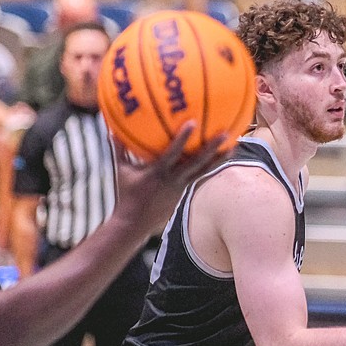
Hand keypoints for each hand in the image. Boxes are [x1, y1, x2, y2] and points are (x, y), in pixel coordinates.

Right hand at [111, 122, 228, 236]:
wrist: (135, 223)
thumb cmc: (126, 193)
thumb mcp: (120, 170)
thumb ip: (118, 148)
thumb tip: (110, 126)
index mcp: (158, 172)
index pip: (172, 153)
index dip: (182, 139)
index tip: (192, 122)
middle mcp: (174, 179)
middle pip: (197, 162)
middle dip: (211, 148)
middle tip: (225, 133)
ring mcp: (182, 186)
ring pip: (204, 170)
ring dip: (219, 158)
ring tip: (234, 144)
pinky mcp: (185, 191)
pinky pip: (201, 175)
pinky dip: (212, 165)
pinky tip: (222, 156)